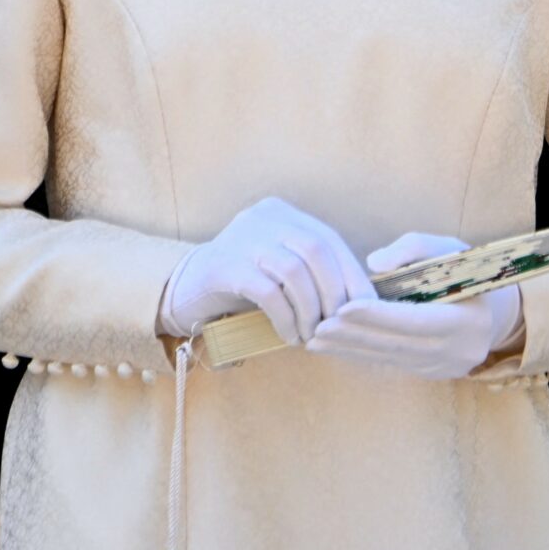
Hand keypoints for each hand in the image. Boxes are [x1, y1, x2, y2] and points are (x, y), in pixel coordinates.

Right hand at [159, 196, 363, 344]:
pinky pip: (268, 292)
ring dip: (311, 309)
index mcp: (282, 213)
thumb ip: (312, 270)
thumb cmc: (243, 284)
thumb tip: (360, 298)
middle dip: (335, 292)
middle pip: (316, 251)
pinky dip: (286, 317)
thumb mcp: (279, 267)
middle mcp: (263, 218)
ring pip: (294, 271)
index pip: (329, 239)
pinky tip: (290, 336)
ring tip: (312, 335)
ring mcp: (241, 238)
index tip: (365, 306)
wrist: (183, 291)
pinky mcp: (223, 265)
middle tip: (338, 325)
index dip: (351, 274)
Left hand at [304, 232, 523, 380]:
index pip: (417, 320)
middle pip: (398, 344)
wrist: (495, 313)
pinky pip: (390, 363)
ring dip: (350, 349)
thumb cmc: (467, 273)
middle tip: (319, 327)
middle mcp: (457, 350)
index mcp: (468, 320)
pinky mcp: (429, 374)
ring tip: (316, 339)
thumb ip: (413, 249)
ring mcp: (443, 367)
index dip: (379, 316)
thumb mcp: (449, 249)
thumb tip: (374, 263)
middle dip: (355, 336)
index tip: (344, 308)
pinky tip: (334, 348)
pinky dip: (360, 354)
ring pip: (389, 358)